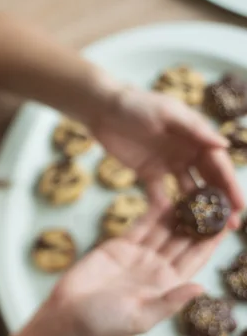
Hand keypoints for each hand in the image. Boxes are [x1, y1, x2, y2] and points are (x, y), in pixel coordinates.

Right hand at [41, 201, 227, 335]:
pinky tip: (164, 198)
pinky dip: (152, 212)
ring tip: (192, 192)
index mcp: (167, 286)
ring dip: (178, 213)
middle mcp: (157, 268)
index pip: (195, 259)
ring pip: (163, 229)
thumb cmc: (104, 320)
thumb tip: (201, 288)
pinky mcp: (119, 245)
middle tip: (212, 199)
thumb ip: (170, 302)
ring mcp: (139, 255)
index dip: (211, 242)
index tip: (227, 223)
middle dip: (198, 222)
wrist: (69, 310)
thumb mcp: (141, 316)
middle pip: (183, 240)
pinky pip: (140, 226)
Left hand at [90, 86, 243, 222]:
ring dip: (198, 208)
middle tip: (232, 226)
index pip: (218, 165)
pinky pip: (159, 194)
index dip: (230, 185)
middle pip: (208, 180)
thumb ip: (194, 130)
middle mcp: (186, 153)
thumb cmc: (137, 105)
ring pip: (188, 189)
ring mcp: (167, 164)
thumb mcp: (167, 113)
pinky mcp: (147, 172)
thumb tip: (225, 146)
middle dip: (221, 202)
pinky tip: (173, 225)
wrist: (102, 109)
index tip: (241, 207)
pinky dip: (166, 208)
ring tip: (207, 230)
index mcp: (195, 137)